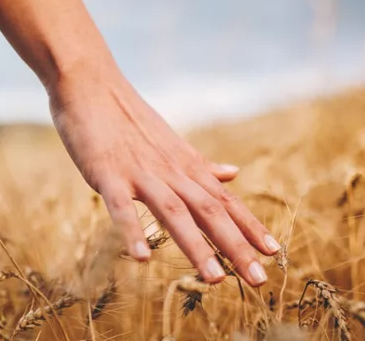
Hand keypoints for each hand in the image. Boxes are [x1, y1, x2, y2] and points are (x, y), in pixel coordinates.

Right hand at [48, 66, 279, 285]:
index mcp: (185, 165)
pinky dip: (132, 230)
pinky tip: (141, 258)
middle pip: (209, 210)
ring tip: (215, 279)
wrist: (91, 84)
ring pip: (173, 212)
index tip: (274, 253)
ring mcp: (139, 172)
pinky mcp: (107, 173)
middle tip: (258, 279)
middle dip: (235, 245)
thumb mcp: (170, 143)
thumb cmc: (128, 117)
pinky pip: (120, 206)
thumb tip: (234, 173)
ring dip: (195, 246)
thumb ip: (200, 164)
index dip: (249, 226)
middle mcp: (170, 170)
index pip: (224, 200)